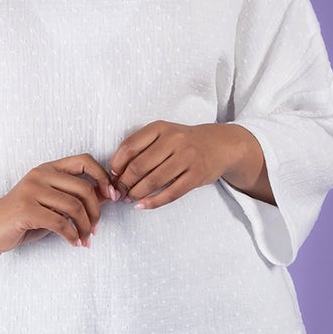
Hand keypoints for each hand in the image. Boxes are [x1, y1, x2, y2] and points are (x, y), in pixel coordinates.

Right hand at [0, 152, 116, 251]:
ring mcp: (32, 191)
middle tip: (96, 229)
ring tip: (86, 239)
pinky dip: (72, 236)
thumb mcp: (53, 203)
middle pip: (84, 188)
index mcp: (49, 168)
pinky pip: (60, 223)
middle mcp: (40, 175)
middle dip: (96, 212)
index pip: (84, 160)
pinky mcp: (26, 210)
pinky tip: (74, 243)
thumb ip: (76, 197)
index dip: (103, 177)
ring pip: (74, 207)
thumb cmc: (24, 217)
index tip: (113, 196)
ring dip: (85, 228)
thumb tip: (109, 195)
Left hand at [108, 121, 259, 208]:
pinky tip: (142, 206)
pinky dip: (153, 202)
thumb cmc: (183, 142)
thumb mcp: (163, 135)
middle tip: (119, 192)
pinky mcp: (196, 176)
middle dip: (124, 183)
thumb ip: (141, 148)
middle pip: (139, 167)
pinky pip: (170, 193)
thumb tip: (115, 173)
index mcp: (160, 127)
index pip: (129, 147)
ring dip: (136, 194)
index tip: (113, 176)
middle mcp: (174, 140)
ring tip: (129, 199)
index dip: (116, 165)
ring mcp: (187, 158)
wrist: (219, 145)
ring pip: (153, 181)